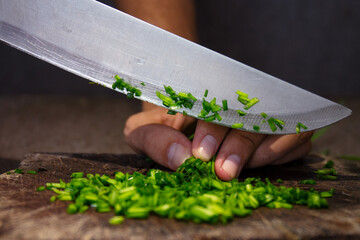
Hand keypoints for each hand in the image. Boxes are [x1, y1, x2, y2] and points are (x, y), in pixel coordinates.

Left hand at [124, 105, 313, 180]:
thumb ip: (153, 138)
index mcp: (207, 89)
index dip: (215, 126)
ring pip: (285, 124)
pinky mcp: (282, 127)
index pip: (221, 99)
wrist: (183, 113)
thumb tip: (182, 157)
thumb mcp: (144, 130)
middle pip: (257, 111)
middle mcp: (241, 95)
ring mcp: (264, 109)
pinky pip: (299, 139)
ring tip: (242, 169)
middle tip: (224, 171)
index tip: (201, 154)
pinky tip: (260, 163)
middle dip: (241, 144)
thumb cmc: (164, 123)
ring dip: (266, 152)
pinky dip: (284, 154)